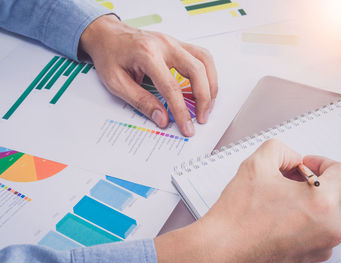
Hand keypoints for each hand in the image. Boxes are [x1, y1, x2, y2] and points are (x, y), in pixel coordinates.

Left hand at [79, 15, 217, 136]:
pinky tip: (205, 87)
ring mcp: (174, 42)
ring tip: (207, 105)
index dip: (181, 110)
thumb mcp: (116, 82)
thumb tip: (162, 119)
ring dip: (210, 85)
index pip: (171, 86)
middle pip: (196, 70)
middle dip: (203, 98)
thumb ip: (140, 101)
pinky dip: (208, 73)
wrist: (107, 34)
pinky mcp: (178, 44)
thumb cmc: (109, 55)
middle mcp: (165, 45)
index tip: (187, 127)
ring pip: (205, 61)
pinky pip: (201, 56)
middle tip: (201, 118)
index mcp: (147, 53)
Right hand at [155, 139, 340, 262]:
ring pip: (324, 212)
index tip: (306, 165)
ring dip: (306, 200)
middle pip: (332, 192)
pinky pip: (316, 230)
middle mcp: (330, 229)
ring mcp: (322, 246)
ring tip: (277, 200)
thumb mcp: (257, 163)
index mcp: (323, 204)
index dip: (321, 162)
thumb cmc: (239, 215)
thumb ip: (281, 150)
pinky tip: (277, 216)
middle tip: (283, 180)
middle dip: (309, 182)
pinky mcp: (311, 257)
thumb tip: (293, 159)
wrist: (223, 250)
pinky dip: (302, 219)